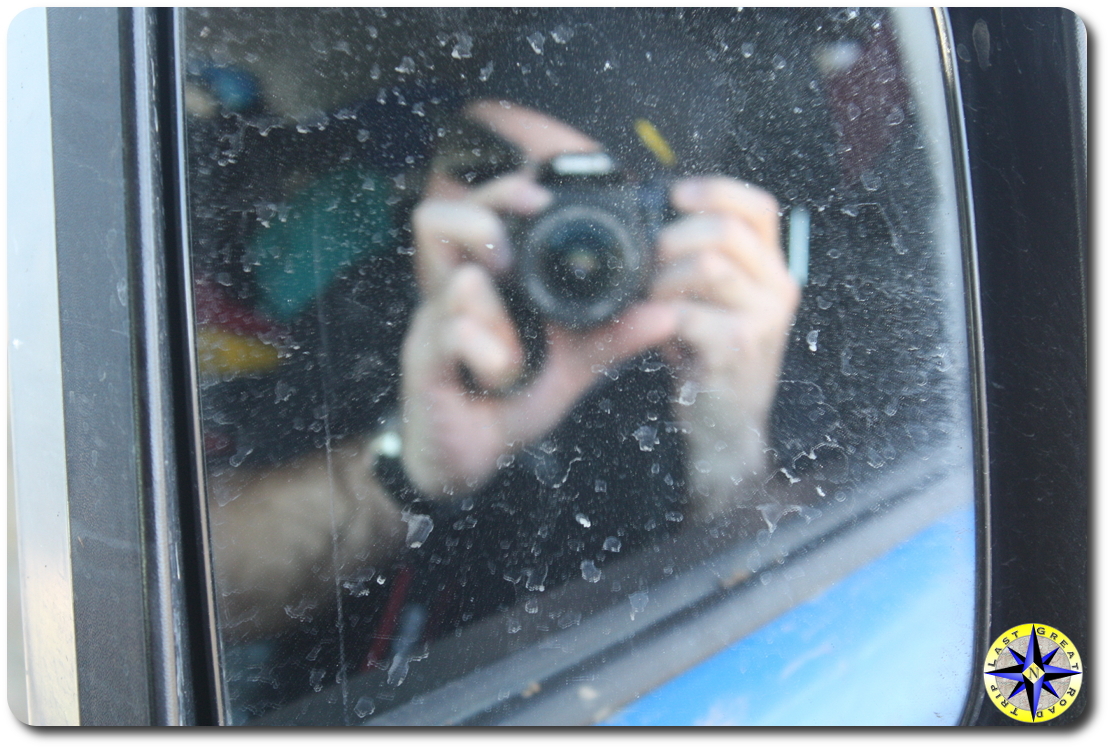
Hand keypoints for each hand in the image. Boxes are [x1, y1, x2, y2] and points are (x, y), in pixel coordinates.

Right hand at [400, 173, 675, 497]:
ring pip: (460, 284)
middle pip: (436, 220)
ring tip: (513, 352)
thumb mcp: (570, 365)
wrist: (466, 458)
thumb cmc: (509, 400)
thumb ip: (611, 337)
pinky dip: (491, 357)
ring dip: (496, 316)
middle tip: (510, 260)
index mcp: (486, 281)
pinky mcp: (422, 361)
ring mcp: (431, 324)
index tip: (540, 199)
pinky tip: (500, 380)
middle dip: (482, 224)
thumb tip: (666, 313)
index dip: (505, 191)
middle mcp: (451, 293)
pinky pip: (456, 334)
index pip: (478, 210)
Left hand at [653, 176, 800, 511]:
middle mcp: (778, 289)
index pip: (758, 207)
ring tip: (648, 299)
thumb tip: (649, 216)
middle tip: (647, 261)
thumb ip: (697, 260)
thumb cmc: (708, 356)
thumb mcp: (711, 300)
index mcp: (772, 269)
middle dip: (674, 237)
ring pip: (708, 266)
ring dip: (663, 277)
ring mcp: (763, 320)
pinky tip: (646, 325)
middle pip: (727, 230)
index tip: (673, 194)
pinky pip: (689, 313)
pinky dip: (656, 314)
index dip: (715, 190)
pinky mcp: (737, 349)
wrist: (724, 425)